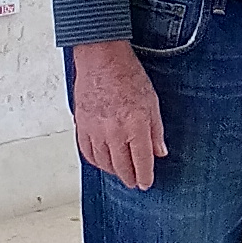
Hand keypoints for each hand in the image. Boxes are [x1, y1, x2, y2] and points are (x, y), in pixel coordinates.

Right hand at [71, 39, 167, 189]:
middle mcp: (114, 132)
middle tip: (133, 182)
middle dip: (129, 178)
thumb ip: (156, 131)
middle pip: (121, 167)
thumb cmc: (127, 75)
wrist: (101, 59)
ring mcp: (95, 130)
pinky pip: (87, 152)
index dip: (144, 177)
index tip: (145, 183)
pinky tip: (102, 161)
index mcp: (135, 126)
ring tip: (120, 173)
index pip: (141, 162)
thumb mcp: (152, 102)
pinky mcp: (82, 126)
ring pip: (103, 163)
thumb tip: (159, 152)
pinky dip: (95, 161)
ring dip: (113, 171)